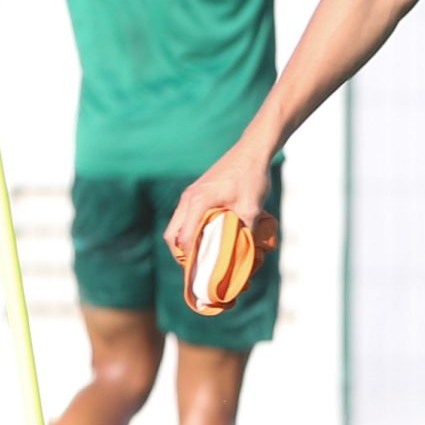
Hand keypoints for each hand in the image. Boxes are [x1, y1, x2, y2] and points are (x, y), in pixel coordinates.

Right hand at [164, 148, 272, 266]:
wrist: (252, 151)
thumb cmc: (251, 177)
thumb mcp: (252, 208)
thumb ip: (243, 233)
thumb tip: (240, 257)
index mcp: (198, 202)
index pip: (183, 239)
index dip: (189, 259)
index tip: (200, 274)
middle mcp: (188, 199)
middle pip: (172, 235)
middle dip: (182, 255)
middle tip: (199, 269)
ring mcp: (190, 195)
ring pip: (177, 226)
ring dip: (186, 243)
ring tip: (203, 257)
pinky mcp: (196, 193)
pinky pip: (186, 218)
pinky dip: (191, 231)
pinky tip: (208, 239)